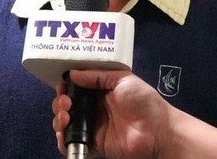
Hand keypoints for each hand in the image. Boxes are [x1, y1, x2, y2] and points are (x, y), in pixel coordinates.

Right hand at [52, 69, 170, 158]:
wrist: (157, 131)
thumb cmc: (144, 102)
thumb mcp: (122, 79)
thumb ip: (97, 76)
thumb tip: (73, 73)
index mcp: (101, 91)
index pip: (77, 87)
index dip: (67, 85)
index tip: (63, 83)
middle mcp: (95, 108)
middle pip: (68, 105)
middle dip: (61, 101)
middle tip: (66, 101)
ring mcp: (93, 127)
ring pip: (66, 123)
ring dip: (59, 118)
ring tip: (66, 115)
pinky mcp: (93, 144)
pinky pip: (72, 143)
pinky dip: (63, 139)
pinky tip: (64, 132)